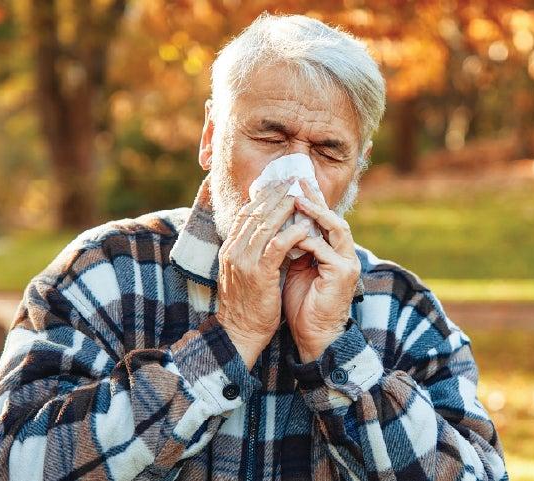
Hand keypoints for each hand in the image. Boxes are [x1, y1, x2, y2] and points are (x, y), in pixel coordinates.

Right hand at [216, 178, 312, 368]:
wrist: (240, 332)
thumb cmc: (248, 303)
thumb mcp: (246, 271)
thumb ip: (254, 250)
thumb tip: (270, 230)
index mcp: (230, 248)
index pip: (246, 213)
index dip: (263, 196)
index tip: (280, 184)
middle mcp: (233, 250)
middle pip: (255, 212)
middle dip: (275, 195)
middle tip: (293, 181)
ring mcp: (244, 261)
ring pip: (265, 225)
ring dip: (285, 209)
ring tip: (301, 197)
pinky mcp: (259, 274)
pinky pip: (276, 246)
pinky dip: (291, 233)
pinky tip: (304, 227)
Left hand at [282, 179, 361, 362]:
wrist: (312, 335)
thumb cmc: (301, 304)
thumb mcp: (294, 268)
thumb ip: (291, 247)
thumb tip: (275, 223)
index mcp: (333, 251)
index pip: (322, 219)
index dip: (309, 200)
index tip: (291, 183)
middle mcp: (344, 254)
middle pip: (332, 217)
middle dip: (315, 199)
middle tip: (297, 181)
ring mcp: (347, 263)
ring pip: (334, 228)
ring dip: (315, 213)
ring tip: (297, 200)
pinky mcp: (343, 274)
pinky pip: (324, 250)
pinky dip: (308, 240)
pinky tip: (293, 234)